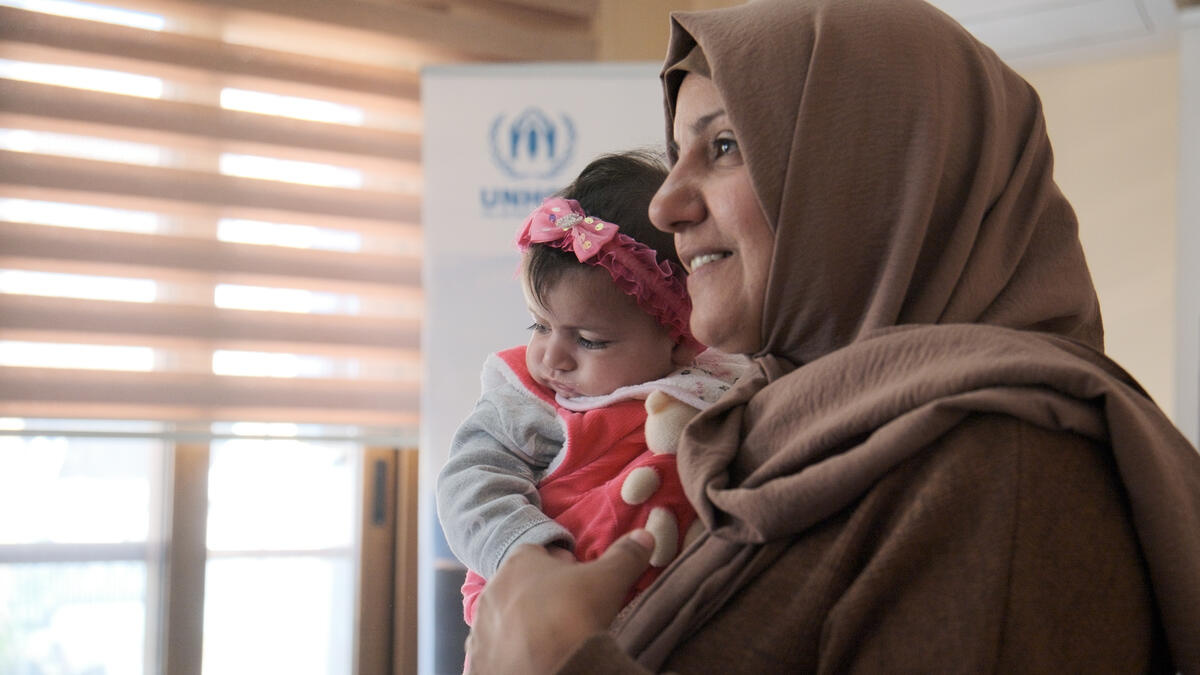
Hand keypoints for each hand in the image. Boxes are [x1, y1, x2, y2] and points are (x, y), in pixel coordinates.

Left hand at [466, 530, 654, 673]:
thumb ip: (625, 555)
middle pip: (522, 587)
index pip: (539, 554)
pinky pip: (496, 652)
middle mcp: (493, 591)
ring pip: (507, 620)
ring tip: (553, 642)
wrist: (550, 670)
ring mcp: (482, 627)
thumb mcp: (608, 579)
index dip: (561, 566)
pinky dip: (511, 655)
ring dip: (524, 626)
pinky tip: (533, 661)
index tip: (580, 583)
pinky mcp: (479, 660)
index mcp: (518, 562)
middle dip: (541, 597)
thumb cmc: (573, 614)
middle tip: (569, 614)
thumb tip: (645, 535)